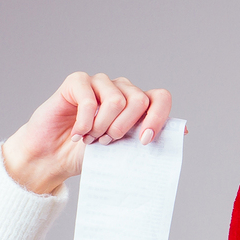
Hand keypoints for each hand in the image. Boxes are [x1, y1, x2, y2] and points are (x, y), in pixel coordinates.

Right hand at [1, 72, 173, 194]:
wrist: (55, 158)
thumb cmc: (92, 155)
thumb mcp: (126, 152)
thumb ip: (150, 139)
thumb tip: (184, 131)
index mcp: (138, 106)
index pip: (161, 98)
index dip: (157, 118)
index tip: (144, 141)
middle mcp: (122, 90)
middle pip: (140, 99)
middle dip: (126, 127)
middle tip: (109, 141)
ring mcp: (100, 83)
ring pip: (116, 100)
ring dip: (103, 127)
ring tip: (92, 139)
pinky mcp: (77, 81)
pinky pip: (89, 100)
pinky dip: (84, 123)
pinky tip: (77, 134)